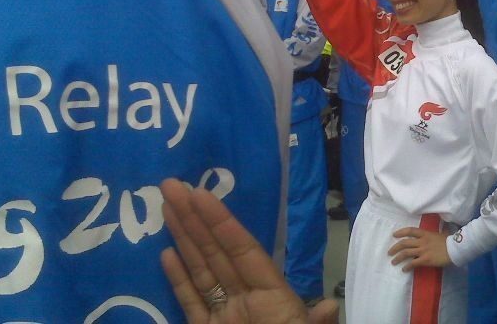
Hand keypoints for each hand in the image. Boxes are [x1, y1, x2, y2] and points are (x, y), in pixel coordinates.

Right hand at [160, 179, 338, 323]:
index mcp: (272, 298)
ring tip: (166, 206)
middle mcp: (247, 301)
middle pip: (216, 252)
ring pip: (201, 270)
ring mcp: (225, 317)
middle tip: (171, 184)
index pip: (242, 251)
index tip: (202, 194)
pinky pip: (191, 302)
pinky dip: (178, 279)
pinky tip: (166, 254)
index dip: (222, 223)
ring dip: (183, 238)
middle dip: (195, 219)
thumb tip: (330, 307)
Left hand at [388, 227, 451, 271]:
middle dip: (395, 247)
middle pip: (404, 243)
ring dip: (398, 258)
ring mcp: (423, 250)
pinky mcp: (425, 259)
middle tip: (389, 252)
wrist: (455, 249)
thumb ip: (435, 233)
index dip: (401, 232)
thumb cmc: (449, 241)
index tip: (394, 235)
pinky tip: (404, 269)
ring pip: (406, 253)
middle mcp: (422, 241)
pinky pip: (413, 263)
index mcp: (425, 234)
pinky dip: (407, 266)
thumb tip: (437, 230)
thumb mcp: (440, 234)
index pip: (410, 231)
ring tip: (393, 262)